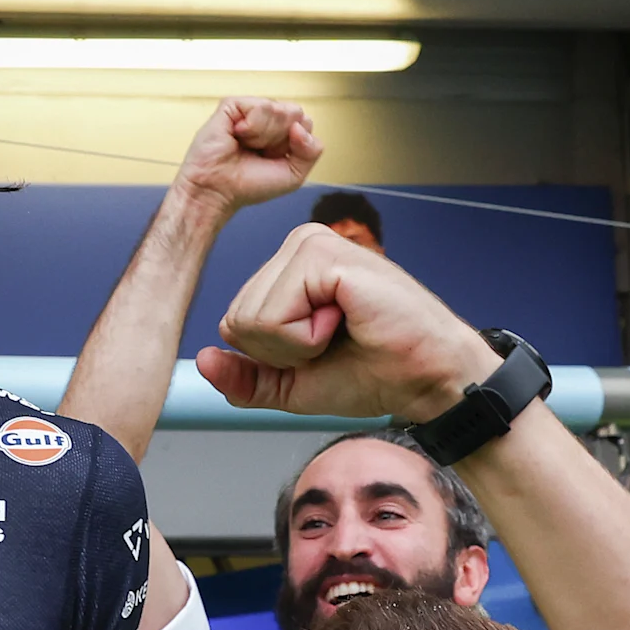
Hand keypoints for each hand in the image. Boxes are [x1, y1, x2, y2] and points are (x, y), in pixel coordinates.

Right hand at [172, 98, 322, 219]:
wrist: (217, 191)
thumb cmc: (248, 186)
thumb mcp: (294, 175)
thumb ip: (312, 150)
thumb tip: (300, 126)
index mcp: (281, 133)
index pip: (305, 123)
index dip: (295, 144)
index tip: (274, 159)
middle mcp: (266, 120)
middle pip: (295, 112)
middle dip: (281, 138)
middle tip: (260, 152)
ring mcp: (249, 111)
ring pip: (279, 109)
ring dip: (265, 135)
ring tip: (246, 145)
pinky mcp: (231, 106)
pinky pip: (259, 106)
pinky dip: (253, 127)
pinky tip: (238, 136)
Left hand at [195, 225, 495, 421]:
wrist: (426, 378)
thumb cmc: (374, 372)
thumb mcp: (294, 385)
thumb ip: (247, 377)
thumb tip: (203, 361)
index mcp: (288, 270)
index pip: (235, 324)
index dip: (274, 357)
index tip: (325, 349)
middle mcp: (296, 247)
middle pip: (236, 321)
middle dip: (283, 352)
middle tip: (337, 339)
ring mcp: (309, 244)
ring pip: (250, 319)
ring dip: (298, 345)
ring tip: (345, 328)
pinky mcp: (321, 255)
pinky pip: (273, 316)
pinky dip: (308, 337)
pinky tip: (348, 319)